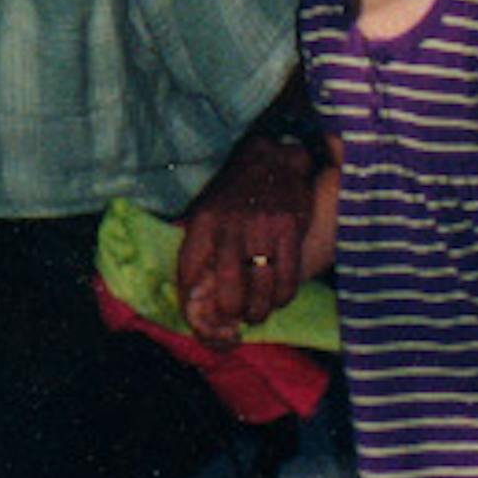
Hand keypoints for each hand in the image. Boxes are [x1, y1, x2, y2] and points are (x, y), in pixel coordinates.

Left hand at [176, 137, 312, 342]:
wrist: (273, 160)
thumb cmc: (235, 191)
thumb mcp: (205, 208)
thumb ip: (194, 241)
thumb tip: (187, 282)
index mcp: (203, 222)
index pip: (189, 271)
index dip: (191, 302)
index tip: (198, 316)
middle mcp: (230, 227)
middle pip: (229, 290)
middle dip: (232, 313)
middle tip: (236, 317)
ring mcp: (262, 229)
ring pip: (261, 290)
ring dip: (259, 310)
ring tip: (258, 312)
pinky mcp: (290, 230)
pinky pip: (287, 278)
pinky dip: (283, 296)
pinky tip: (278, 296)